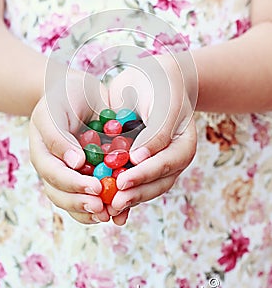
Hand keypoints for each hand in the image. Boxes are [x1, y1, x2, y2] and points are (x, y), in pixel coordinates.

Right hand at [29, 69, 120, 224]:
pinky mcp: (86, 174)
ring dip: (91, 212)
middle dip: (82, 204)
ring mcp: (70, 173)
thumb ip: (59, 135)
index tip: (95, 188)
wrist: (78, 92)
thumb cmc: (64, 96)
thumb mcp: (55, 109)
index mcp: (43, 153)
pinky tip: (119, 213)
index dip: (74, 184)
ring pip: (74, 201)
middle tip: (103, 208)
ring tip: (111, 215)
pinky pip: (91, 196)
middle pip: (62, 195)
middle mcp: (54, 168)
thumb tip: (75, 163)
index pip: (54, 175)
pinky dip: (104, 205)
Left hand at [107, 54, 196, 223]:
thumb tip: (138, 159)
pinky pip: (131, 180)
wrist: (149, 79)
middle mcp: (172, 159)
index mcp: (184, 145)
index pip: (167, 163)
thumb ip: (156, 131)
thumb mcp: (162, 103)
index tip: (123, 180)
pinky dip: (118, 191)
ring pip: (144, 187)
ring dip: (126, 198)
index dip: (145, 173)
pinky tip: (103, 203)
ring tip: (106, 207)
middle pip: (158, 182)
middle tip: (113, 202)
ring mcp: (155, 163)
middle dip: (135, 193)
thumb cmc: (159, 85)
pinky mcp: (139, 164)